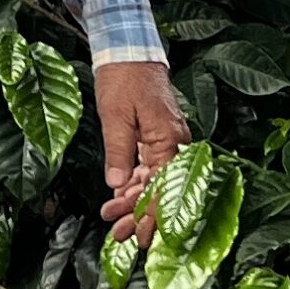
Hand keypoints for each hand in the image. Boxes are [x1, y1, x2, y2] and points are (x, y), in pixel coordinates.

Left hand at [94, 59, 183, 240]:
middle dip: (140, 215)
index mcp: (170, 140)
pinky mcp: (157, 137)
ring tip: (114, 221)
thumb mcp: (115, 116)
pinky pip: (149, 167)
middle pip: (161, 189)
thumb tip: (118, 185)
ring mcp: (167, 141)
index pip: (163, 188)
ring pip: (154, 181)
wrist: (128, 50)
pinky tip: (121, 197)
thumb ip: (118, 151)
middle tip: (120, 236)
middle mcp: (175, 144)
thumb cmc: (124, 78)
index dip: (150, 215)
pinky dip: (135, 183)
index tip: (140, 237)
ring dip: (134, 202)